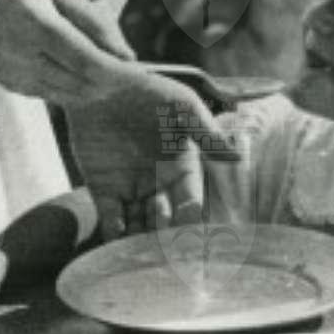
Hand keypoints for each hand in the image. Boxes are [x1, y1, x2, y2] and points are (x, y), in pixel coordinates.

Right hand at [0, 0, 133, 103]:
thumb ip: (95, 22)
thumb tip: (128, 56)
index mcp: (38, 25)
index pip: (90, 63)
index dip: (120, 72)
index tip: (140, 70)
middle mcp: (25, 55)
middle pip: (85, 84)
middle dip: (115, 81)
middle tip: (131, 69)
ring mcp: (17, 75)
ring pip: (74, 95)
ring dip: (99, 87)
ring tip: (110, 68)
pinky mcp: (13, 86)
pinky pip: (56, 95)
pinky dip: (77, 87)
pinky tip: (81, 70)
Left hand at [66, 71, 239, 238]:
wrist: (97, 85)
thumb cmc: (145, 90)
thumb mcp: (183, 107)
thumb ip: (207, 134)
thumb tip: (237, 158)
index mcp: (182, 167)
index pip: (191, 200)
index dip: (191, 215)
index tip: (191, 226)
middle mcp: (160, 183)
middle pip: (167, 219)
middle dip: (167, 234)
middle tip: (167, 246)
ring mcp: (131, 189)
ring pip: (141, 224)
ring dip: (142, 238)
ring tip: (142, 249)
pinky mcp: (104, 190)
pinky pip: (111, 218)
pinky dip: (115, 231)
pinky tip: (118, 236)